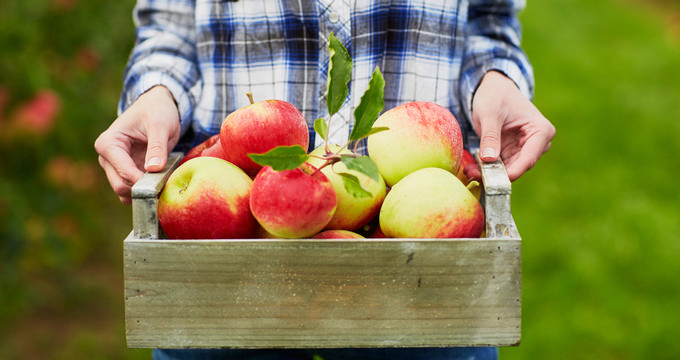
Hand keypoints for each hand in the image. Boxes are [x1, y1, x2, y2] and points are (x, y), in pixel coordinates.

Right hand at [94, 86, 180, 203]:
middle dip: (143, 189)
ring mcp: (115, 167)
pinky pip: (134, 190)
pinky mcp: (126, 173)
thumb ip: (157, 146)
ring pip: (126, 192)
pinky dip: (147, 190)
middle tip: (166, 186)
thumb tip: (153, 169)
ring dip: (145, 192)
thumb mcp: (160, 125)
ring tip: (165, 183)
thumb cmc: (156, 111)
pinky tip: (162, 183)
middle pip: (120, 186)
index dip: (142, 181)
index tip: (162, 183)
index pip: (122, 171)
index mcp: (109, 143)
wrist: (157, 106)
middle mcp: (107, 158)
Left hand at [467, 71, 554, 181]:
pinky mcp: (513, 153)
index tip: (494, 180)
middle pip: (519, 166)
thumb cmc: (495, 95)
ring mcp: (526, 149)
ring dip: (490, 173)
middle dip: (497, 173)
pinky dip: (487, 168)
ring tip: (469, 171)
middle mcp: (538, 143)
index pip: (529, 157)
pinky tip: (472, 169)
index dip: (513, 171)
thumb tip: (489, 160)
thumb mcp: (490, 114)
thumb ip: (490, 136)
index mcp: (541, 130)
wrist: (493, 88)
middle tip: (473, 174)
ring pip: (509, 169)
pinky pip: (501, 166)